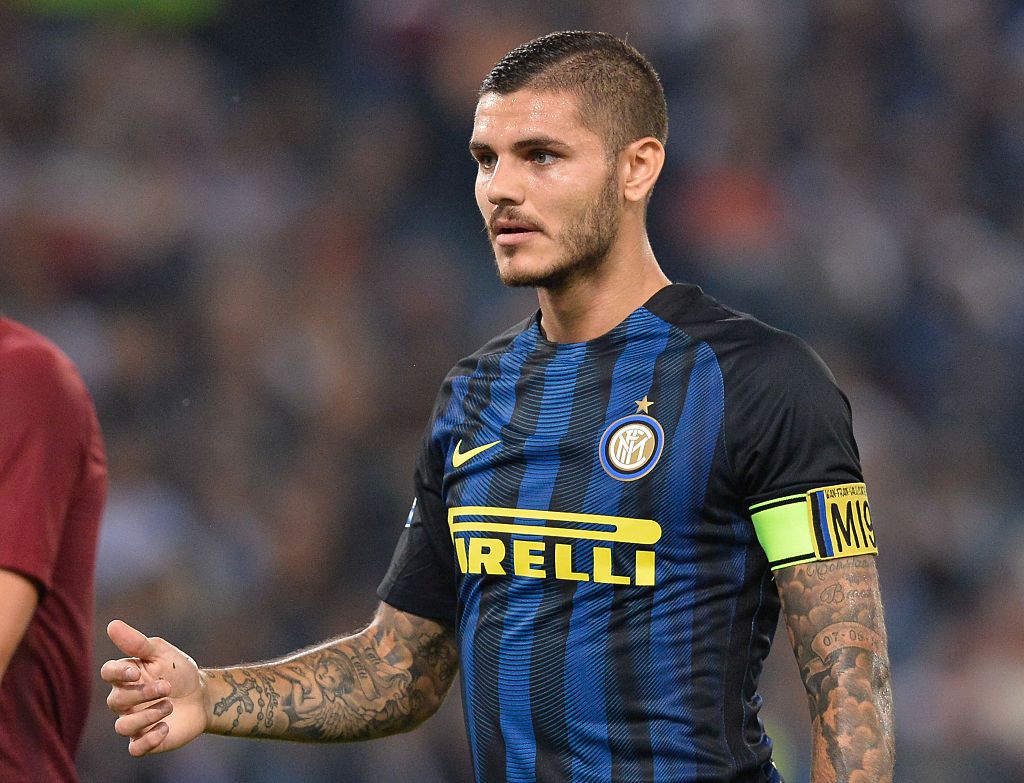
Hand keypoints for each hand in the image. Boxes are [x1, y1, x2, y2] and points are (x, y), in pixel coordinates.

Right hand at [101, 620, 209, 755]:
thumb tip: (112, 625)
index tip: (135, 671)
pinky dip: (149, 739)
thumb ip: (137, 642)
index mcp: (127, 676)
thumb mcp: (162, 653)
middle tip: (167, 687)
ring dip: (147, 716)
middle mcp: (125, 700)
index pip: (108, 673)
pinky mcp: (145, 740)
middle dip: (142, 693)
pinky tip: (165, 728)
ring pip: (122, 726)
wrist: (203, 696)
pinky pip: (135, 748)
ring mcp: (134, 721)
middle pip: (116, 700)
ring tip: (169, 706)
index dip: (117, 673)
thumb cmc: (179, 672)